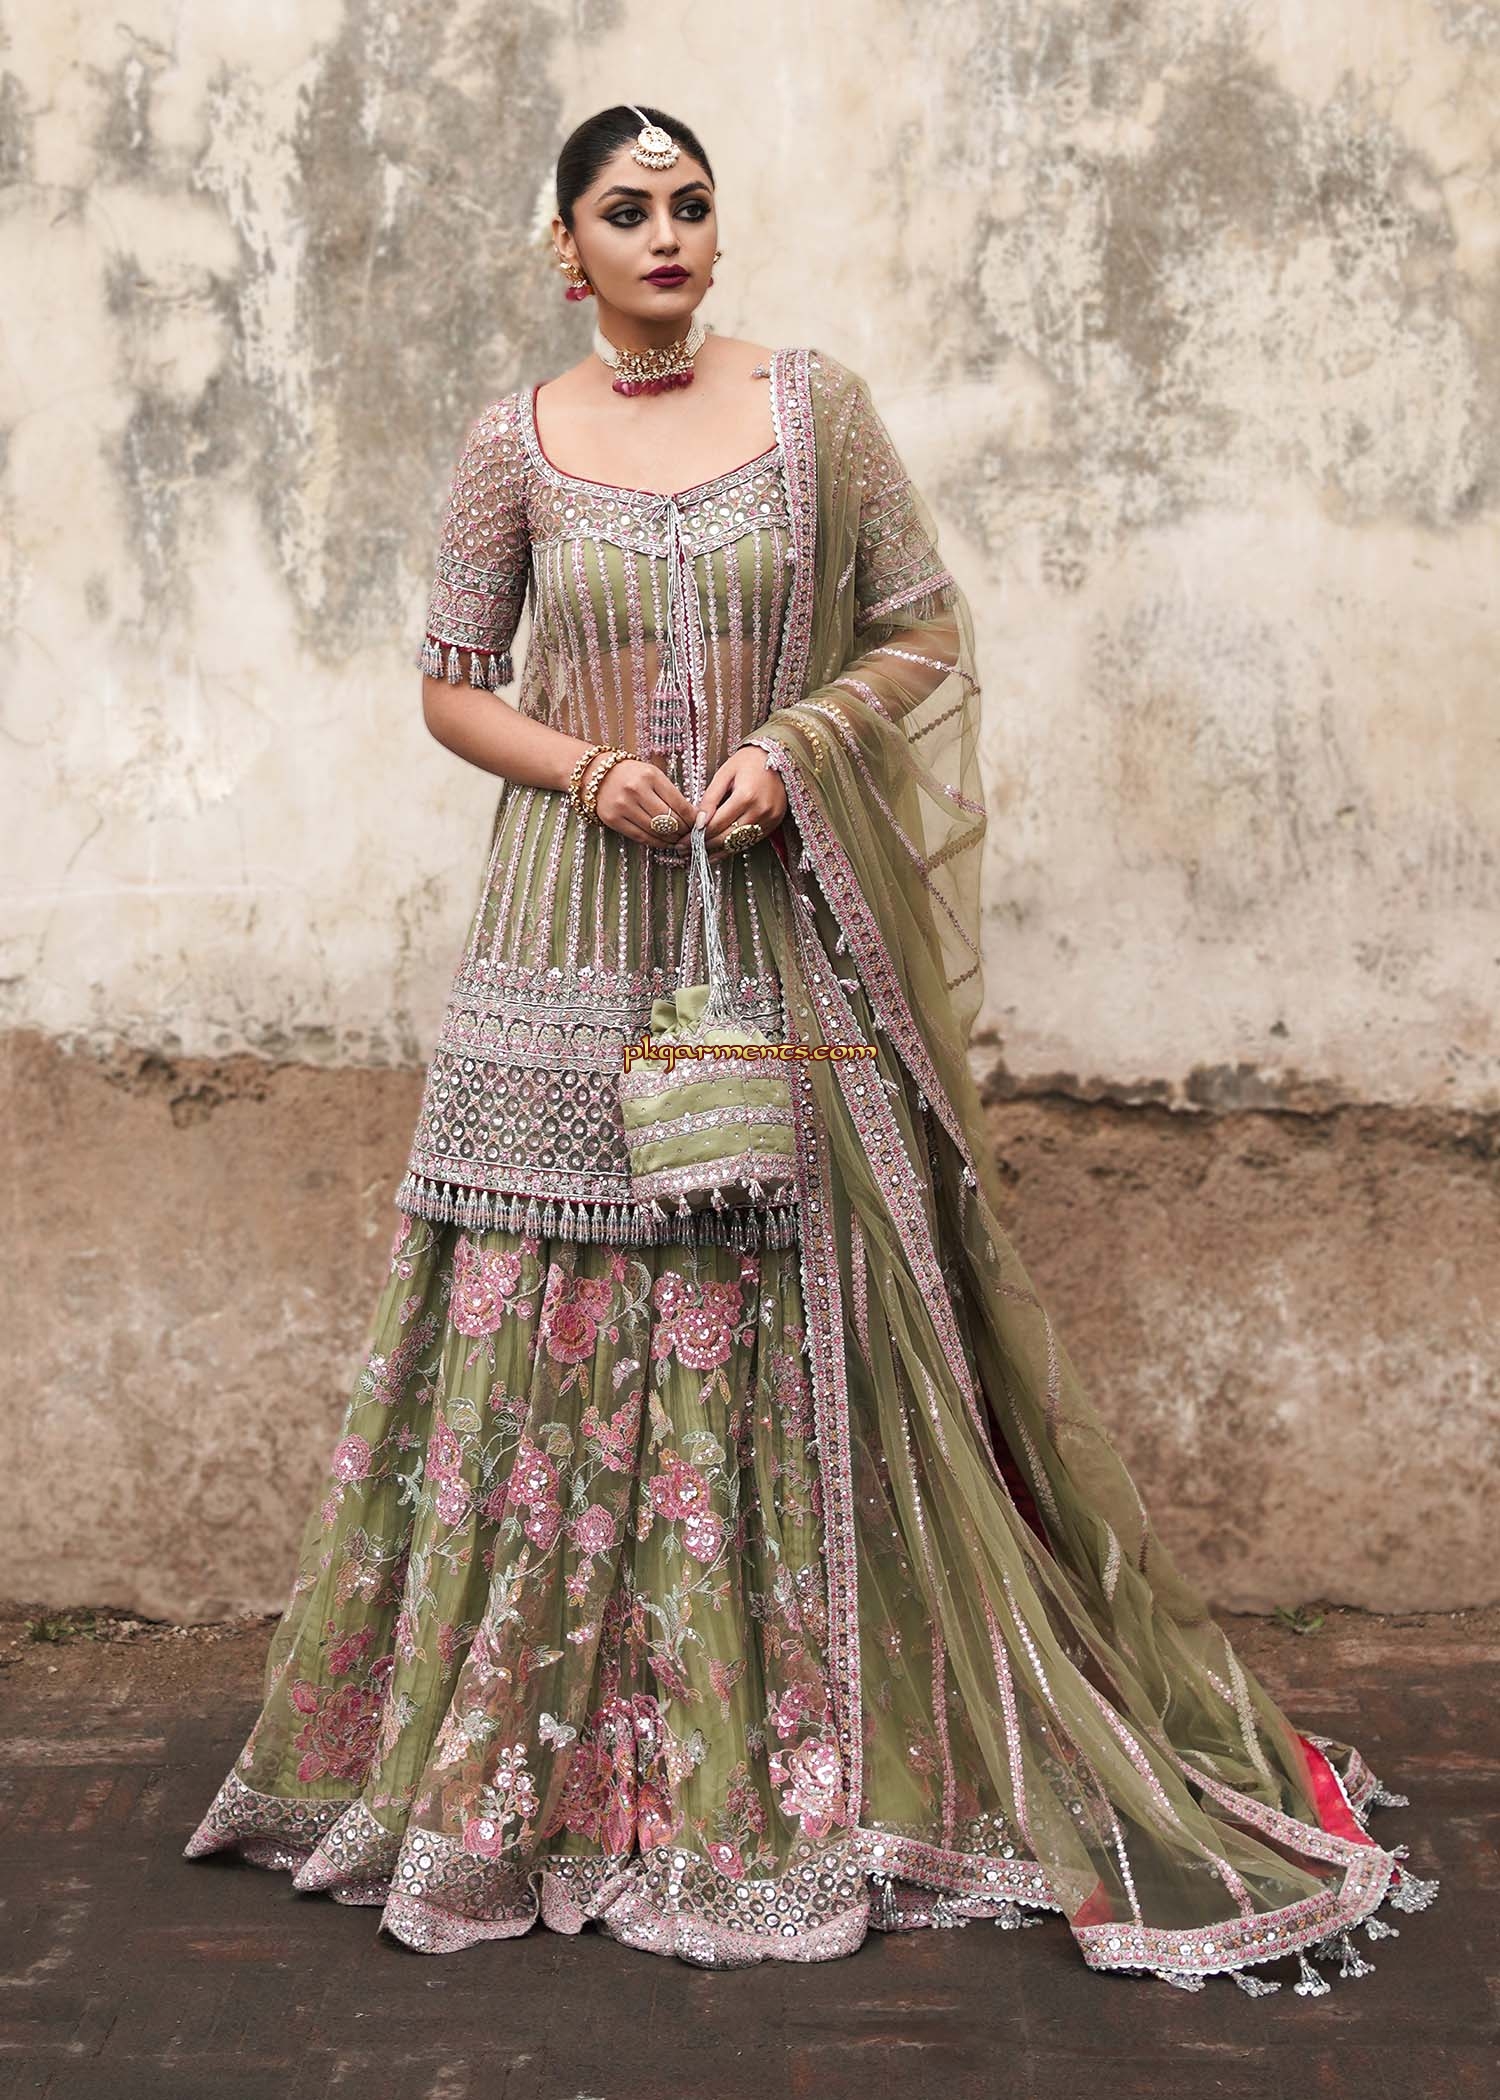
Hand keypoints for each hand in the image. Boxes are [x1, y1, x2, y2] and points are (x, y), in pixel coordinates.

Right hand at [590, 756, 698, 845]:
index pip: (679, 804)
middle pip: (669, 820)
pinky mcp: (613, 819)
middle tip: (689, 835)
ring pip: (656, 831)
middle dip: (683, 831)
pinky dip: (656, 843)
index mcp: (650, 776)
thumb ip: (671, 792)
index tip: (698, 824)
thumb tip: (692, 817)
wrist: (596, 774)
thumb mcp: (652, 774)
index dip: (692, 818)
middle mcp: (636, 790)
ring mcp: (623, 806)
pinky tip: (664, 842)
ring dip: (671, 839)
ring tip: (678, 840)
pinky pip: (640, 837)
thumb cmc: (631, 774)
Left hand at [696, 746, 787, 862]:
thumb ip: (710, 798)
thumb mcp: (724, 774)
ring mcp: (768, 820)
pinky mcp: (773, 824)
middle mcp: (759, 811)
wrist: (779, 756)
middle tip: (685, 850)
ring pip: (738, 843)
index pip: (716, 824)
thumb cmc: (748, 762)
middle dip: (704, 845)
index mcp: (746, 796)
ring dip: (716, 850)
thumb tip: (698, 822)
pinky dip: (732, 848)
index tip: (682, 841)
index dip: (697, 835)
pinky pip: (749, 842)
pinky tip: (717, 851)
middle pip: (726, 837)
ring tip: (698, 853)